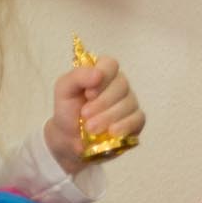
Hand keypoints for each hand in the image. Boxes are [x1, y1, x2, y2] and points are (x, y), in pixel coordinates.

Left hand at [44, 55, 145, 175]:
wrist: (68, 138)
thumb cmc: (68, 110)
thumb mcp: (64, 90)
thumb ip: (77, 76)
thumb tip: (98, 73)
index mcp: (103, 72)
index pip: (111, 64)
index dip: (102, 77)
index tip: (88, 93)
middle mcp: (119, 85)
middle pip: (121, 85)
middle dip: (102, 102)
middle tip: (85, 115)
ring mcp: (129, 102)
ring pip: (128, 104)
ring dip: (108, 117)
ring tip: (90, 128)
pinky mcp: (135, 121)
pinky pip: (137, 119)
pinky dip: (124, 126)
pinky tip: (111, 132)